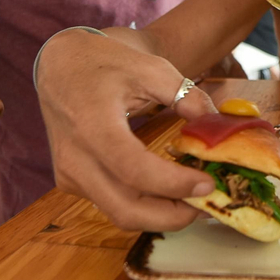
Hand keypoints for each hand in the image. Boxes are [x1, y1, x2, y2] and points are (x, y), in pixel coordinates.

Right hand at [35, 28, 217, 231]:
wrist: (61, 66)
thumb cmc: (107, 63)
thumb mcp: (152, 69)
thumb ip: (188, 97)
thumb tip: (217, 129)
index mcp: (92, 124)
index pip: (133, 169)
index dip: (174, 184)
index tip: (208, 183)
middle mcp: (75, 157)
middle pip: (126, 209)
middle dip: (173, 216)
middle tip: (208, 203)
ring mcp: (69, 174)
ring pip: (120, 214)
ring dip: (161, 215)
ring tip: (194, 199)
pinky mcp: (71, 181)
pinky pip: (111, 204)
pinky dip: (144, 205)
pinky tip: (168, 190)